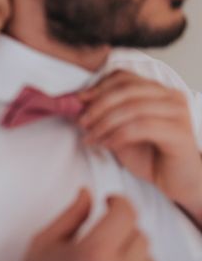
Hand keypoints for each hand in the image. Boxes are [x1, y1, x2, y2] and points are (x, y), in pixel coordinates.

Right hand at [18, 190, 154, 260]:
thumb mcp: (44, 243)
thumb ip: (71, 215)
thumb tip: (87, 193)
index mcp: (94, 254)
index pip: (126, 215)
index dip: (119, 202)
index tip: (110, 201)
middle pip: (139, 236)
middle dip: (122, 228)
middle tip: (103, 230)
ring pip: (149, 260)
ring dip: (132, 252)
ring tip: (107, 257)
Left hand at [78, 70, 201, 222]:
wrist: (178, 183)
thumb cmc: (151, 156)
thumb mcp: (121, 130)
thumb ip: (106, 114)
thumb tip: (79, 102)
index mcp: (158, 91)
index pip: (124, 77)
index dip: (98, 87)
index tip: (79, 100)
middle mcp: (171, 97)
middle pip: (126, 90)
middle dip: (98, 106)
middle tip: (82, 122)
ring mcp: (178, 113)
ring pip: (132, 108)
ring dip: (104, 123)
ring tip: (91, 137)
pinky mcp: (180, 133)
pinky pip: (142, 127)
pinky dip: (118, 134)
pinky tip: (107, 144)